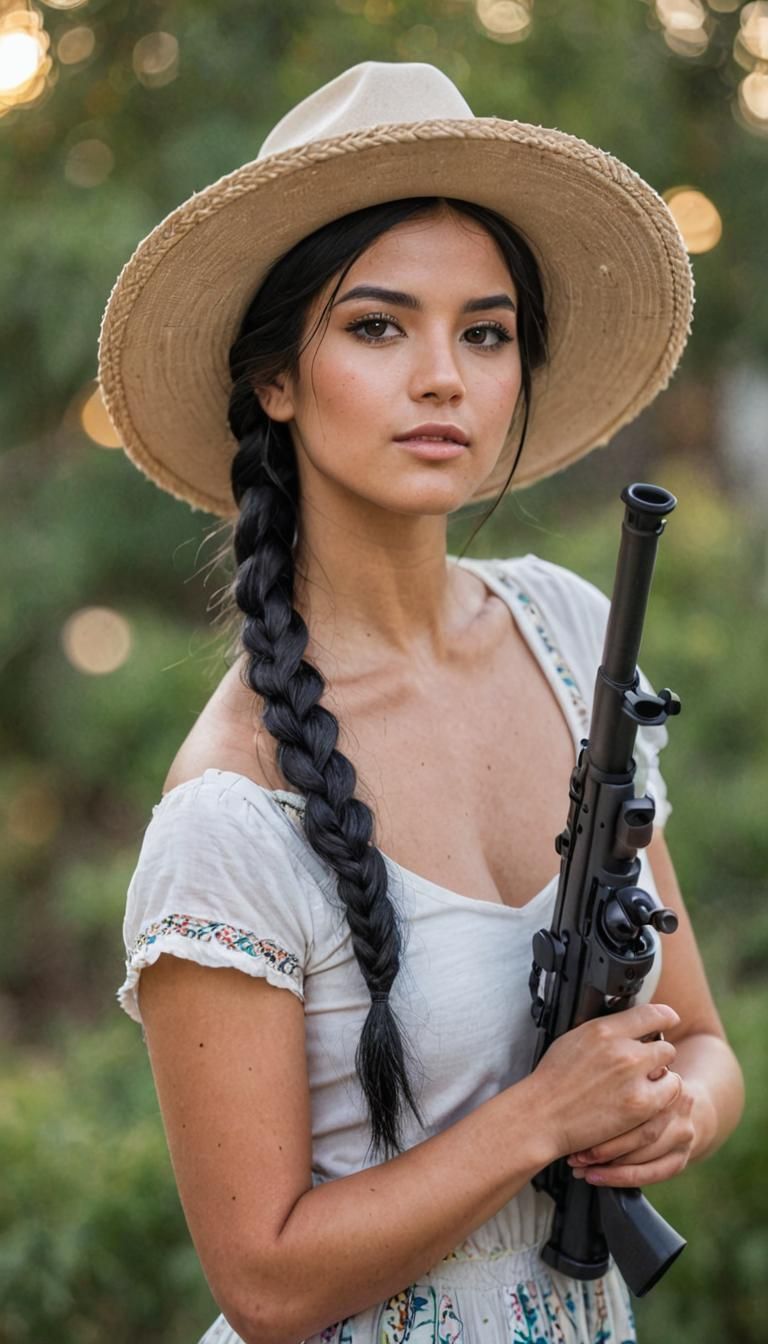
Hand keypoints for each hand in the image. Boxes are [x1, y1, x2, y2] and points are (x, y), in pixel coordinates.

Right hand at [528, 1002, 682, 1162]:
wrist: (543, 1115)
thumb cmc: (553, 1080)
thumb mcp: (575, 1038)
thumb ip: (606, 1031)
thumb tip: (628, 1026)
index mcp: (604, 1030)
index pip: (651, 1014)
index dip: (665, 1017)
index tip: (669, 1019)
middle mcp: (623, 1051)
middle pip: (665, 1045)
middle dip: (657, 1055)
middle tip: (645, 1066)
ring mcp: (634, 1078)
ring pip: (670, 1069)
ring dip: (661, 1076)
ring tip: (643, 1085)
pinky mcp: (641, 1105)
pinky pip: (669, 1093)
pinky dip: (662, 1096)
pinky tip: (646, 1099)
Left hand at [566, 1072, 696, 1186]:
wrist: (679, 1103)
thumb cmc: (641, 1086)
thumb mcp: (634, 1074)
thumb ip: (617, 1078)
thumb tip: (574, 1084)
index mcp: (667, 1082)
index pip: (637, 1104)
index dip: (606, 1120)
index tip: (575, 1127)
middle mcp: (680, 1107)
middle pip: (641, 1133)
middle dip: (603, 1148)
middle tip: (574, 1155)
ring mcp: (684, 1134)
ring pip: (644, 1156)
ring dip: (609, 1167)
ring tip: (580, 1168)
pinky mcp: (681, 1158)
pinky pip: (652, 1174)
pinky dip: (621, 1178)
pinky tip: (597, 1177)